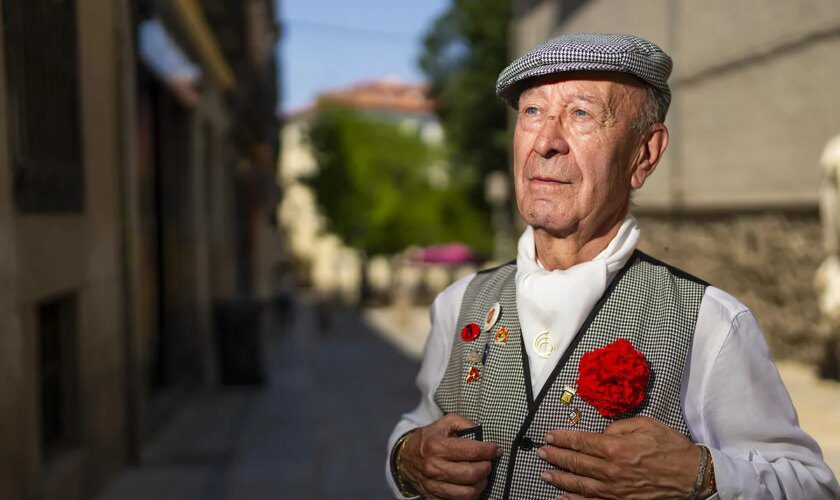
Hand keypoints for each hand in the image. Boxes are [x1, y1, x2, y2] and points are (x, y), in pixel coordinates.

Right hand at [399, 413, 500, 499]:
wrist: (405, 457)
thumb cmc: (429, 438)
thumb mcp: (445, 423)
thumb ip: (464, 423)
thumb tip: (483, 435)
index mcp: (437, 447)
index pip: (471, 451)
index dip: (489, 450)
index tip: (495, 449)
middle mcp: (434, 468)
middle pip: (471, 474)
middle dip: (486, 467)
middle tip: (487, 461)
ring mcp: (433, 486)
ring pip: (467, 493)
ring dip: (480, 483)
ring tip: (480, 474)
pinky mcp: (433, 498)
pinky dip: (469, 494)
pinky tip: (470, 484)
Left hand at [537, 416, 700, 499]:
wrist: (693, 475)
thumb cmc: (670, 447)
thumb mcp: (644, 425)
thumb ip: (617, 427)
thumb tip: (600, 434)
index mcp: (615, 447)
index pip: (580, 441)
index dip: (562, 438)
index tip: (549, 436)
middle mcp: (611, 470)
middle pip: (576, 463)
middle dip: (555, 456)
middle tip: (541, 452)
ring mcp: (615, 490)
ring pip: (580, 485)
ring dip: (560, 479)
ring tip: (545, 474)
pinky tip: (562, 498)